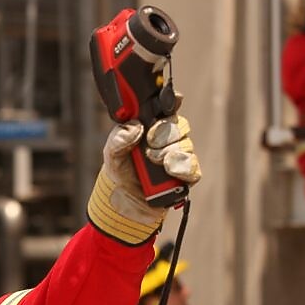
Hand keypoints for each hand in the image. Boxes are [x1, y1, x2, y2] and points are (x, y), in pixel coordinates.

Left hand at [87, 99, 200, 245]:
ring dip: (170, 153)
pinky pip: (193, 168)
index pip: (167, 108)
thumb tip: (135, 126)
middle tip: (149, 144)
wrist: (124, 204)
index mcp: (152, 128)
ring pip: (186, 146)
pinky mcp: (185, 177)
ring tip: (155, 162)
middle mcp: (169, 140)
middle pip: (179, 125)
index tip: (173, 100)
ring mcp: (179, 158)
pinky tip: (170, 170)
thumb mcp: (112, 154)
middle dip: (164, 134)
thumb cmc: (120, 173)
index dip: (172, 102)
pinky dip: (183, 168)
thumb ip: (119, 138)